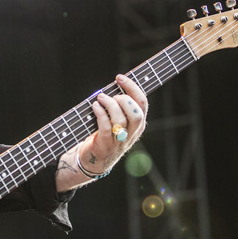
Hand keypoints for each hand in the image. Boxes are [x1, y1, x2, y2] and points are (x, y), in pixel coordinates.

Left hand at [57, 74, 147, 189]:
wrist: (95, 160)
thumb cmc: (106, 134)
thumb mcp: (118, 121)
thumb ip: (119, 106)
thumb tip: (113, 85)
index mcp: (138, 124)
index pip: (142, 103)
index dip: (132, 87)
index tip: (119, 77)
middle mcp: (131, 133)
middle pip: (137, 114)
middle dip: (125, 99)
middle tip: (112, 94)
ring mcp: (119, 141)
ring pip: (121, 120)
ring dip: (109, 105)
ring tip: (100, 98)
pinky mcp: (106, 145)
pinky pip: (106, 128)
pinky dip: (100, 114)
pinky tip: (95, 106)